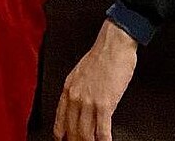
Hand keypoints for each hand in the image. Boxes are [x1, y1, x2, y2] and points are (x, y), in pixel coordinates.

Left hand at [53, 20, 137, 140]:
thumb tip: (79, 107)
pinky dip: (104, 140)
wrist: (114, 44)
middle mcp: (76, 97)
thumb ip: (77, 90)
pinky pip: (102, 130)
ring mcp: (89, 102)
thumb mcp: (80, 72)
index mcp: (68, 89)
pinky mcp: (105, 104)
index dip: (62, 136)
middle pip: (72, 131)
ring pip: (85, 134)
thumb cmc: (101, 55)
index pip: (60, 122)